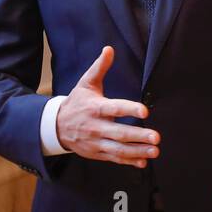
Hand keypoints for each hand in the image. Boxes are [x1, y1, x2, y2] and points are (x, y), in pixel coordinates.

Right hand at [56, 46, 159, 167]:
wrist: (55, 126)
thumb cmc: (76, 102)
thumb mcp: (86, 83)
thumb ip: (99, 67)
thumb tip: (109, 49)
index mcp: (95, 108)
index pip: (115, 108)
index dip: (130, 110)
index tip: (145, 111)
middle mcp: (96, 127)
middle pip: (119, 133)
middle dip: (138, 136)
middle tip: (156, 137)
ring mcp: (96, 142)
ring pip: (118, 149)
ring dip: (137, 151)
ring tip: (155, 151)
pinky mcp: (96, 153)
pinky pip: (114, 158)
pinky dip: (128, 161)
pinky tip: (143, 161)